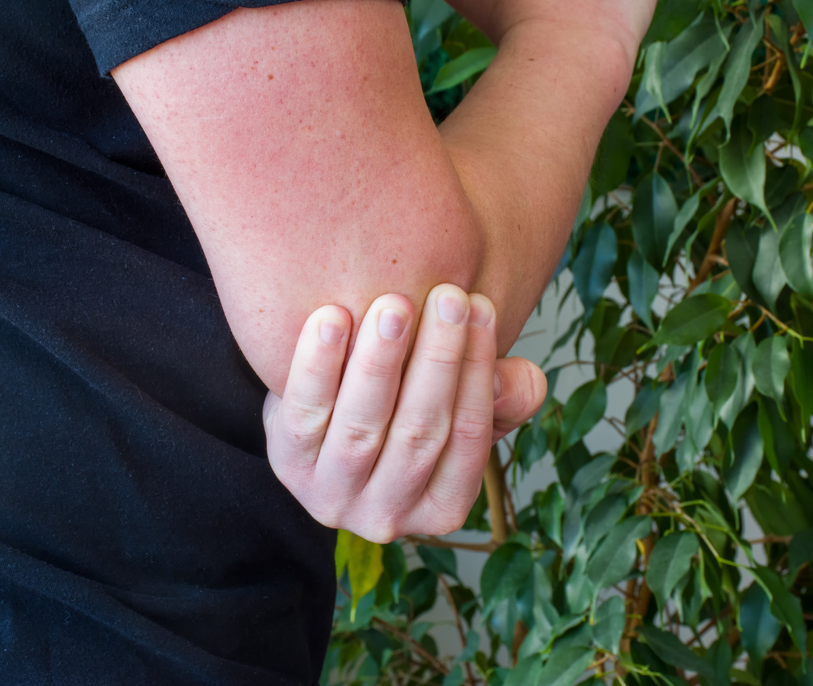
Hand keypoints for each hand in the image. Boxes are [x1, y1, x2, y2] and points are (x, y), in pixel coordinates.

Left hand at [262, 284, 544, 542]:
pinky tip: (331, 319)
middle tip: (447, 296)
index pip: (468, 439)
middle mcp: (388, 516)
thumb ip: (499, 395)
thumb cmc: (407, 407)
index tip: (480, 307)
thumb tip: (526, 380)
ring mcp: (333, 498)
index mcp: (442, 509)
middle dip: (437, 361)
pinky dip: (317, 366)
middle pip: (419, 433)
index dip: (478, 372)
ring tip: (394, 306)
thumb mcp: (457, 407)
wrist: (328, 415)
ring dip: (380, 363)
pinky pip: (304, 415)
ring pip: (362, 428)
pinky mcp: (287, 466)